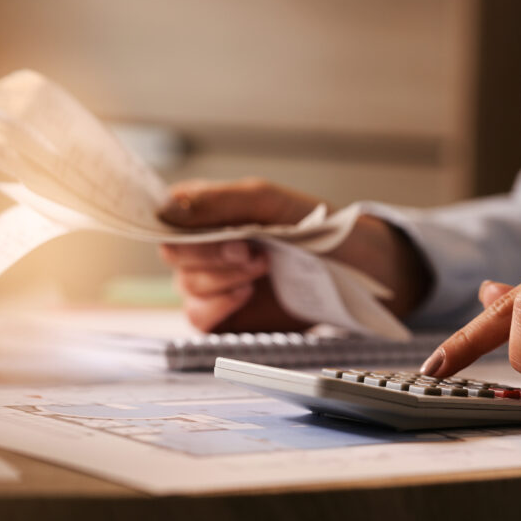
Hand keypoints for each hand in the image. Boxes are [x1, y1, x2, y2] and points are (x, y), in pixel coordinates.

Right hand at [157, 178, 428, 331]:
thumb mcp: (268, 202)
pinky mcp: (225, 317)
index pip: (165, 217)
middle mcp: (204, 248)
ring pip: (186, 288)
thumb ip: (217, 201)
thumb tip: (166, 207)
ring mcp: (213, 284)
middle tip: (253, 252)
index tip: (218, 231)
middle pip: (173, 255)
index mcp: (207, 213)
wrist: (356, 269)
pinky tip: (245, 294)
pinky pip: (199, 318)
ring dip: (222, 279)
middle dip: (212, 255)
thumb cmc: (315, 228)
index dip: (181, 228)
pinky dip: (218, 306)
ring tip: (261, 269)